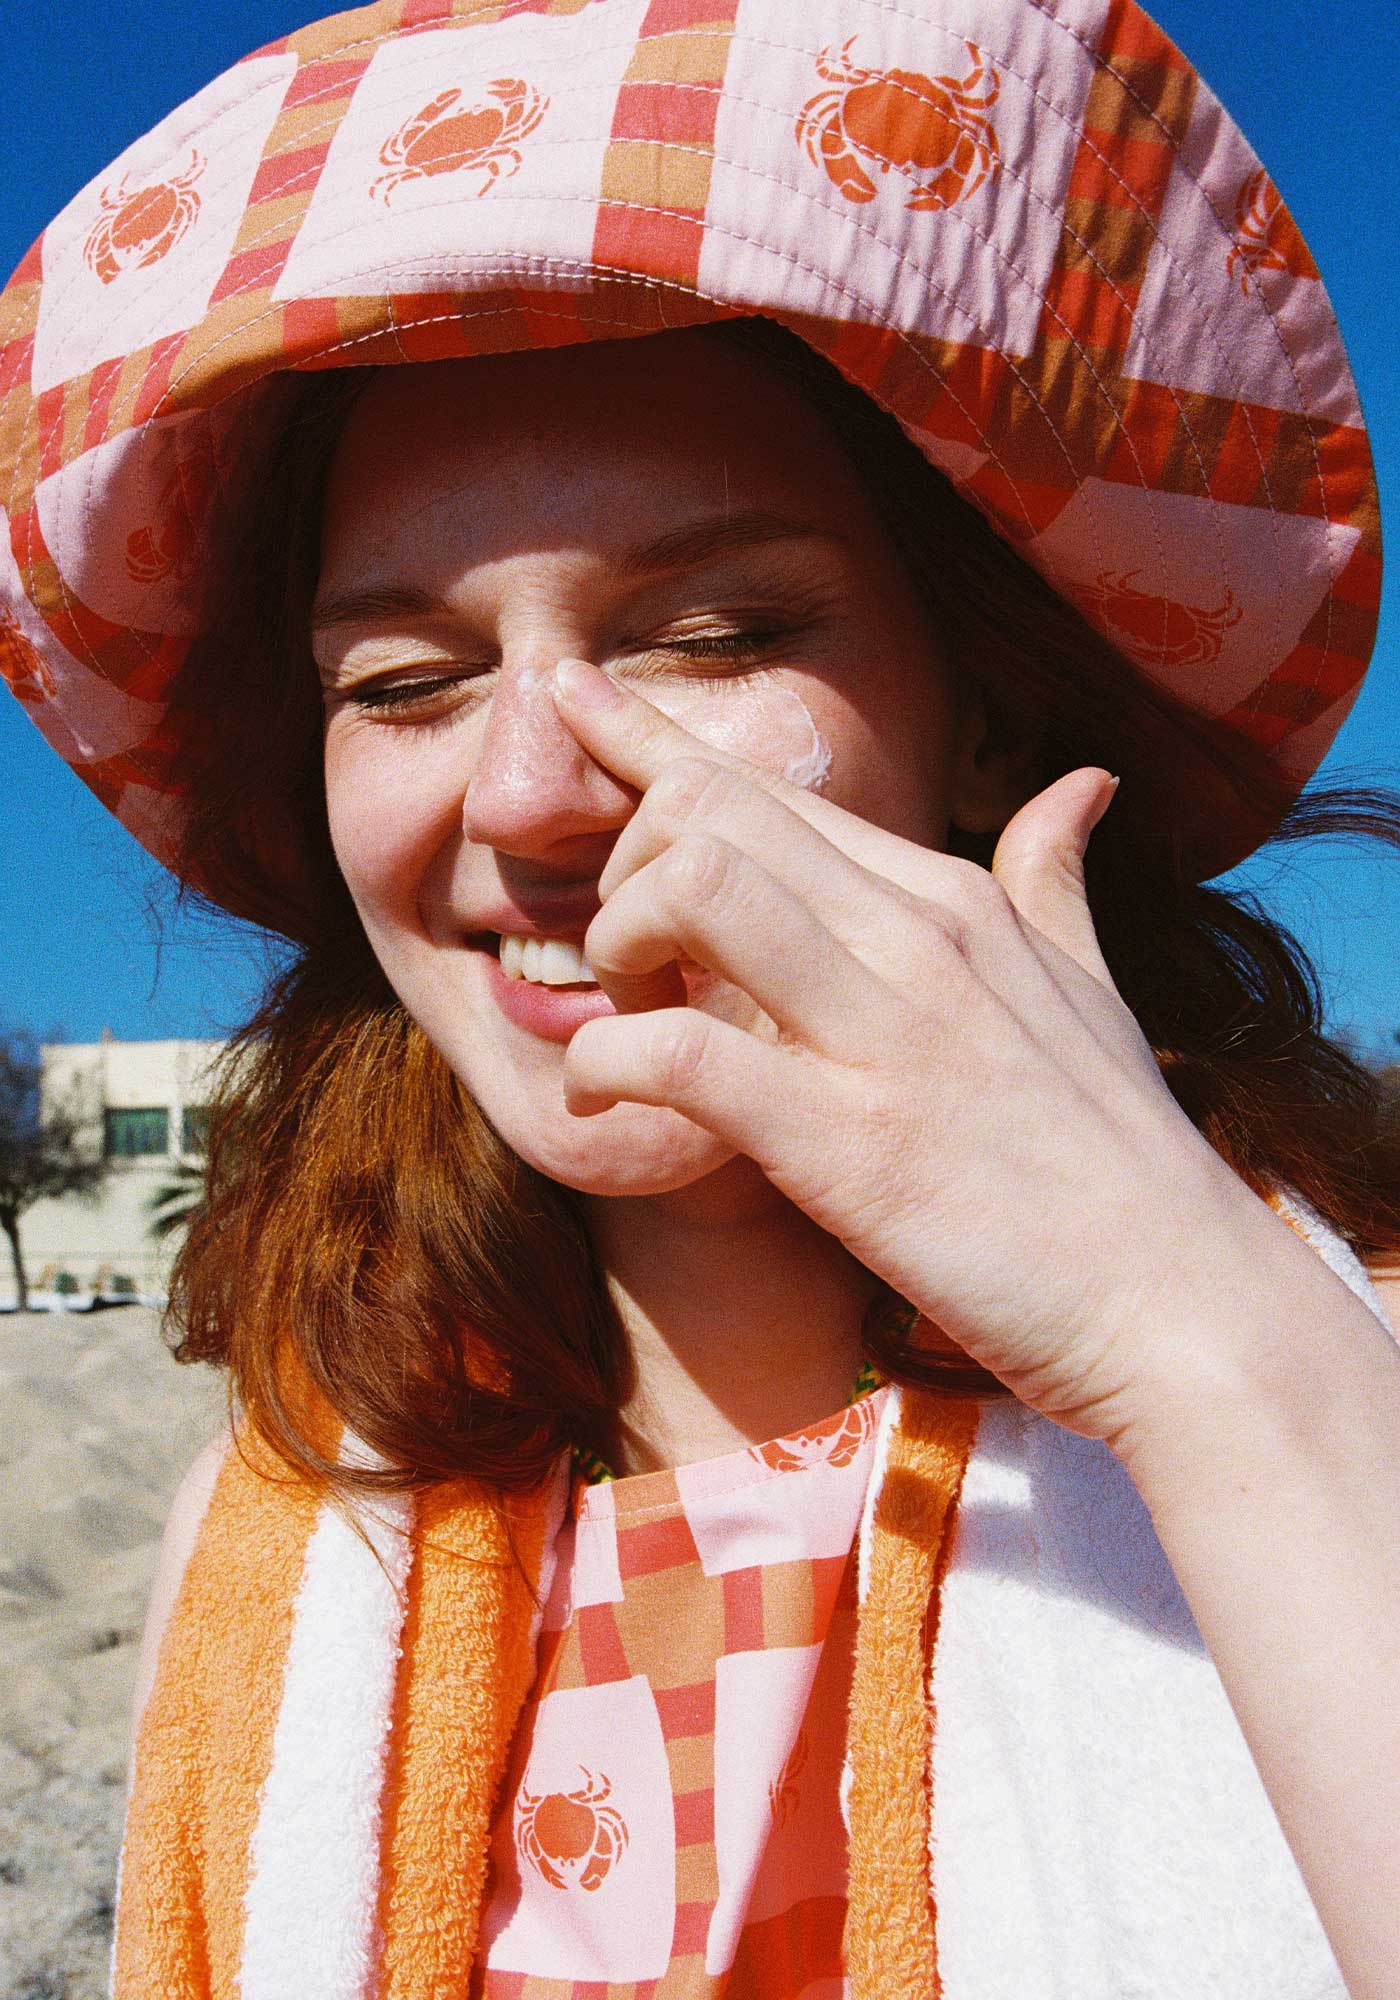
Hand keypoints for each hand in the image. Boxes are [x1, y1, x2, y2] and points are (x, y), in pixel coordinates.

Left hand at [550, 657, 1281, 1446]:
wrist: (1181, 1305)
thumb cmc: (1121, 1158)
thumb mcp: (1092, 989)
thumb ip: (1056, 879)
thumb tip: (1082, 781)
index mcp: (953, 898)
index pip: (769, 787)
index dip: (649, 741)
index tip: (568, 695)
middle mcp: (917, 937)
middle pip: (711, 813)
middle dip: (625, 866)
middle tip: (631, 962)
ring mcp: (884, 1034)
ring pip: (691, 891)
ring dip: (620, 944)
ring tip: (629, 1013)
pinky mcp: (847, 1144)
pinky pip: (680, 1054)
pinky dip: (607, 1066)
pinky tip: (601, 1099)